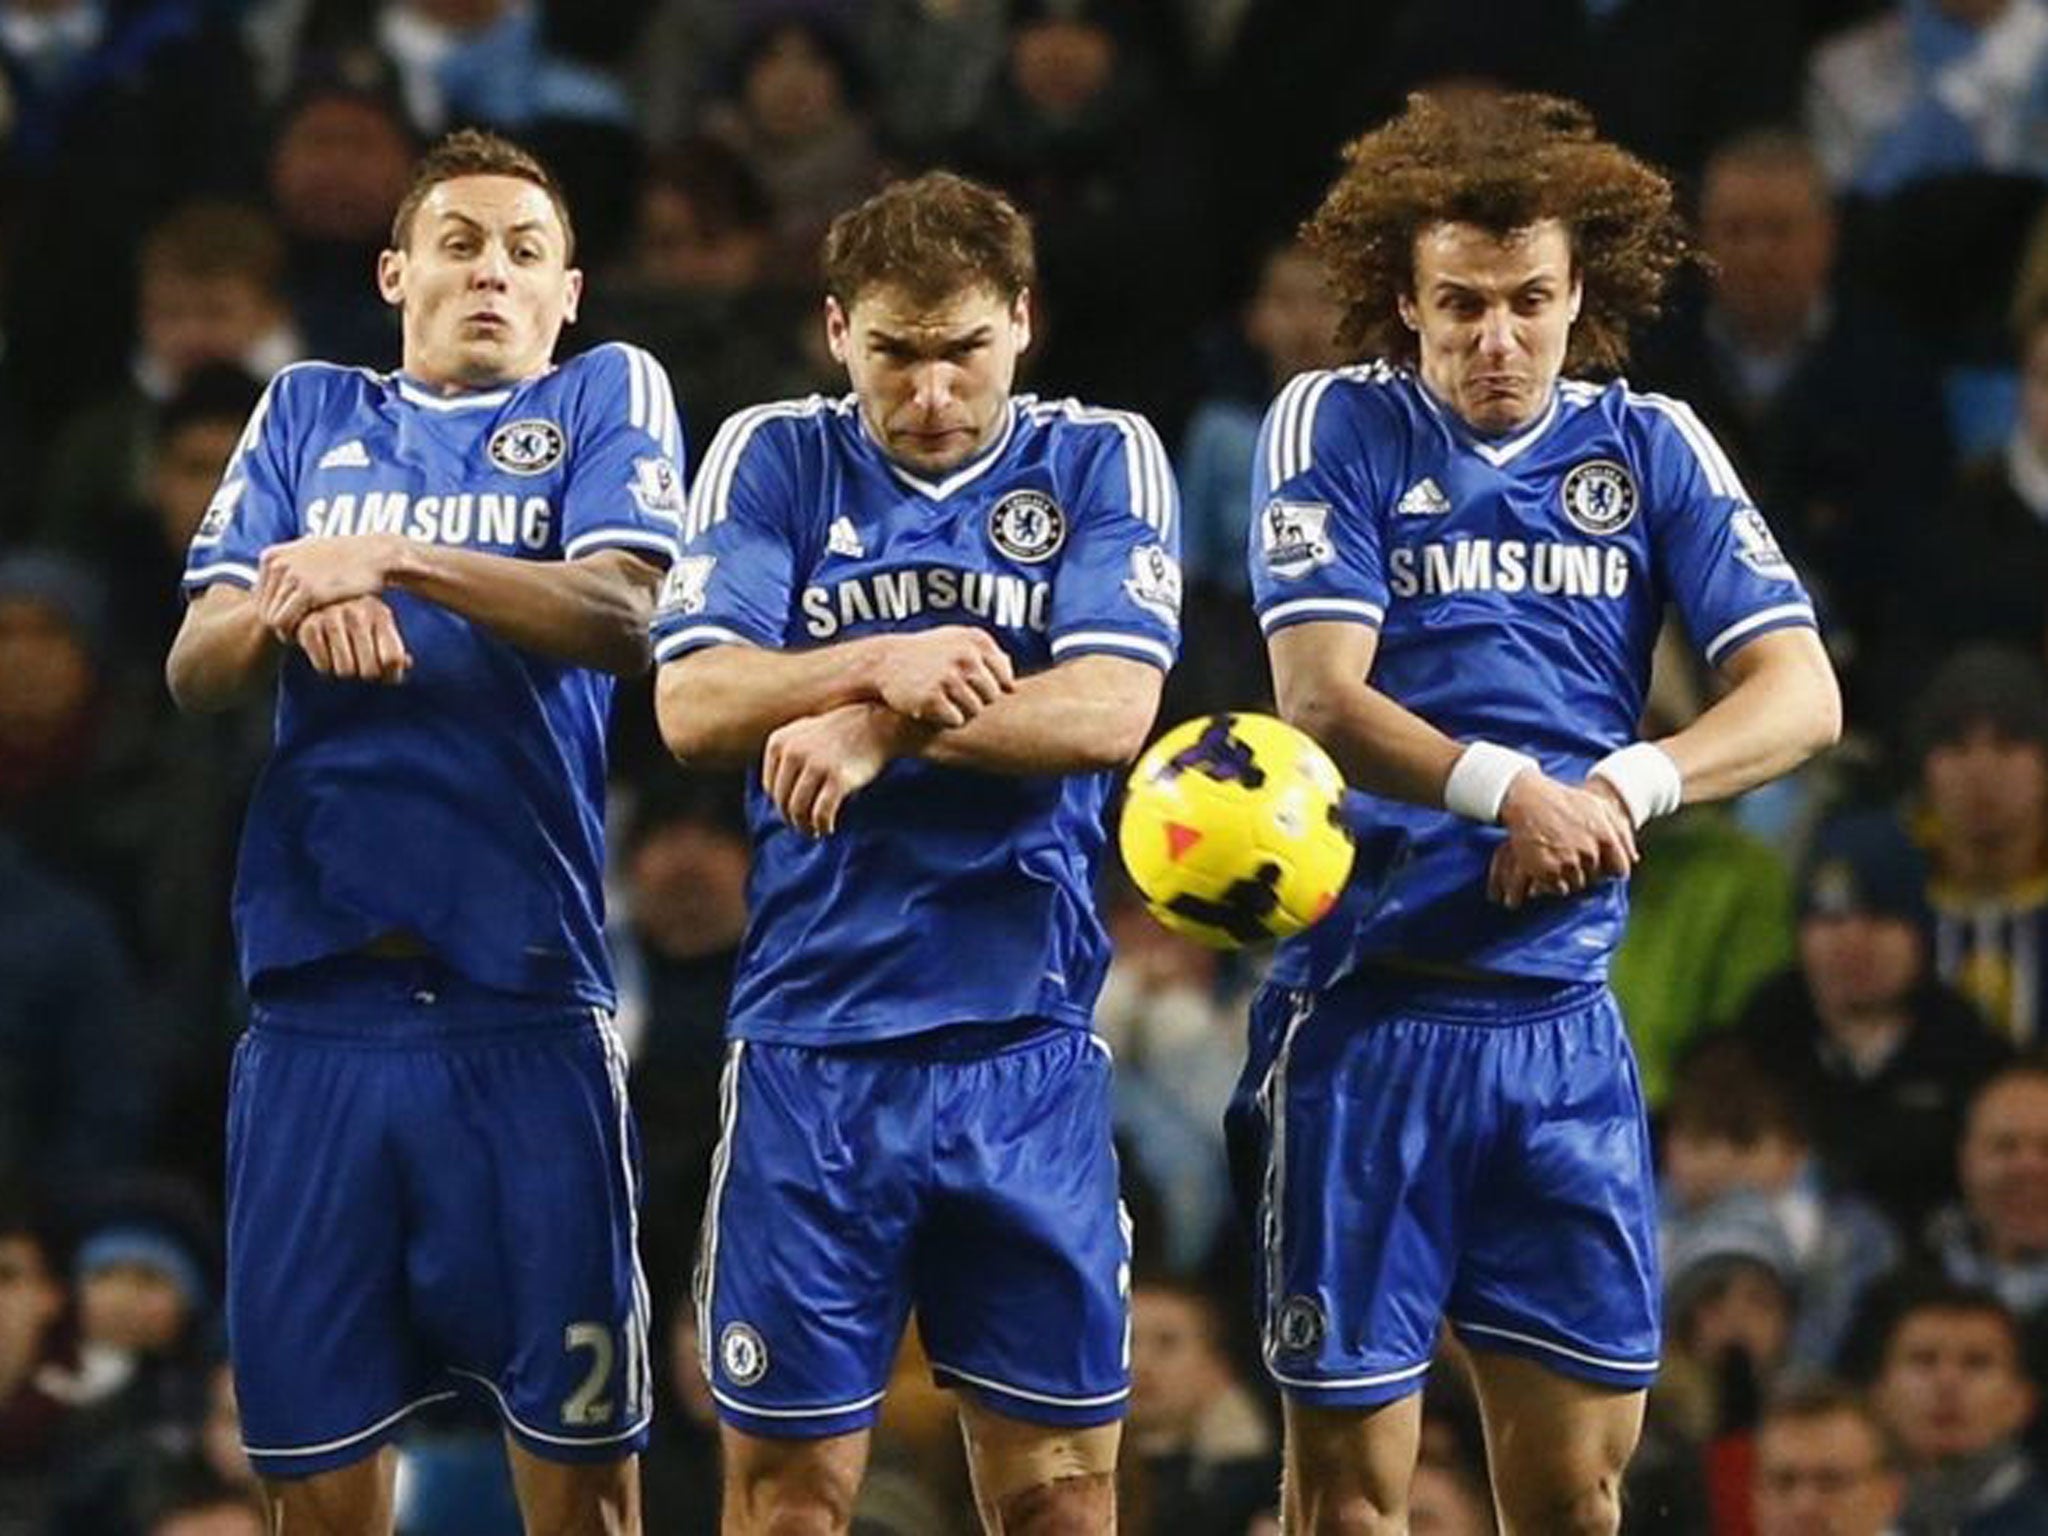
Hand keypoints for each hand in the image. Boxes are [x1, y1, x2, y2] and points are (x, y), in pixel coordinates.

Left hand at [256, 535, 408, 636]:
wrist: (376, 554)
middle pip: (263, 607)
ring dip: (285, 631)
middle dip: (278, 624)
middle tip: (296, 635)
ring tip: (303, 637)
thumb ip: (290, 566)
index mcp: (273, 556)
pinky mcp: (307, 591)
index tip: (292, 623)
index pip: (259, 596)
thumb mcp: (310, 553)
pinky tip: (307, 638)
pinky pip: (285, 621)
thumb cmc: (348, 558)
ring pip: (271, 617)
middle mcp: (277, 564)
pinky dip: (292, 633)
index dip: (274, 613)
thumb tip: (277, 579)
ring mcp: (291, 576)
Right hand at [294, 596, 412, 683]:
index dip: (391, 675)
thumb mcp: (378, 630)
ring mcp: (332, 617)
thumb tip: (406, 663)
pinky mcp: (309, 626)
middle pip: (370, 670)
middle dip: (367, 675)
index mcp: (381, 614)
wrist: (310, 603)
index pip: (393, 659)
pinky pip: (323, 666)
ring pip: (346, 670)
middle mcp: (358, 613)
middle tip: (361, 667)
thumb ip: (394, 650)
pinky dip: (325, 667)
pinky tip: (325, 654)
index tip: (386, 675)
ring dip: (345, 671)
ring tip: (343, 659)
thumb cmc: (354, 623)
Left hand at [763, 704, 914, 835]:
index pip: (771, 788)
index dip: (783, 804)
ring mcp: (816, 764)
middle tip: (805, 828)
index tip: (797, 811)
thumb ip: (785, 755)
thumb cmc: (841, 733)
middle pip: (782, 802)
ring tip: (815, 831)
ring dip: (805, 827)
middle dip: (792, 820)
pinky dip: (822, 826)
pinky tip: (828, 829)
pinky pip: (821, 814)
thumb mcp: (804, 733)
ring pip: (798, 810)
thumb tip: (772, 797)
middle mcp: (793, 751)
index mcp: (779, 741)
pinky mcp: (838, 778)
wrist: (879, 725)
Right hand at [870, 626, 1013, 727]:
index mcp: (978, 641)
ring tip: (940, 699)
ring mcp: (949, 676)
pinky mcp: (932, 697)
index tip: (970, 687)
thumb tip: (1012, 680)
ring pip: (975, 711)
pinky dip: (945, 719)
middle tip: (951, 695)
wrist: (883, 662)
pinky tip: (930, 707)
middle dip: (976, 701)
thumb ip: (987, 655)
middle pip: (991, 697)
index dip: (990, 689)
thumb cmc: (926, 653)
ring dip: (960, 711)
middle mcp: (966, 656)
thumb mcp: (957, 641)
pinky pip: (956, 721)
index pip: (1005, 680)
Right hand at [1487, 771, 1637, 907]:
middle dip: (1586, 870)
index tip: (1598, 862)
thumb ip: (1621, 832)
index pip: (1620, 870)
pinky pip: (1558, 888)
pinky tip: (1546, 864)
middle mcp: (1589, 852)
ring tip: (1556, 857)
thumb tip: (1635, 859)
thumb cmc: (1565, 801)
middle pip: (1596, 878)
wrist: (1527, 799)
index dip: (1609, 868)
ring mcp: (1568, 863)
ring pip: (1577, 885)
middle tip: (1570, 853)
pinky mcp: (1548, 871)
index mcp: (1606, 837)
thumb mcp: (1598, 807)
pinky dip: (1552, 882)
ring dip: (1568, 876)